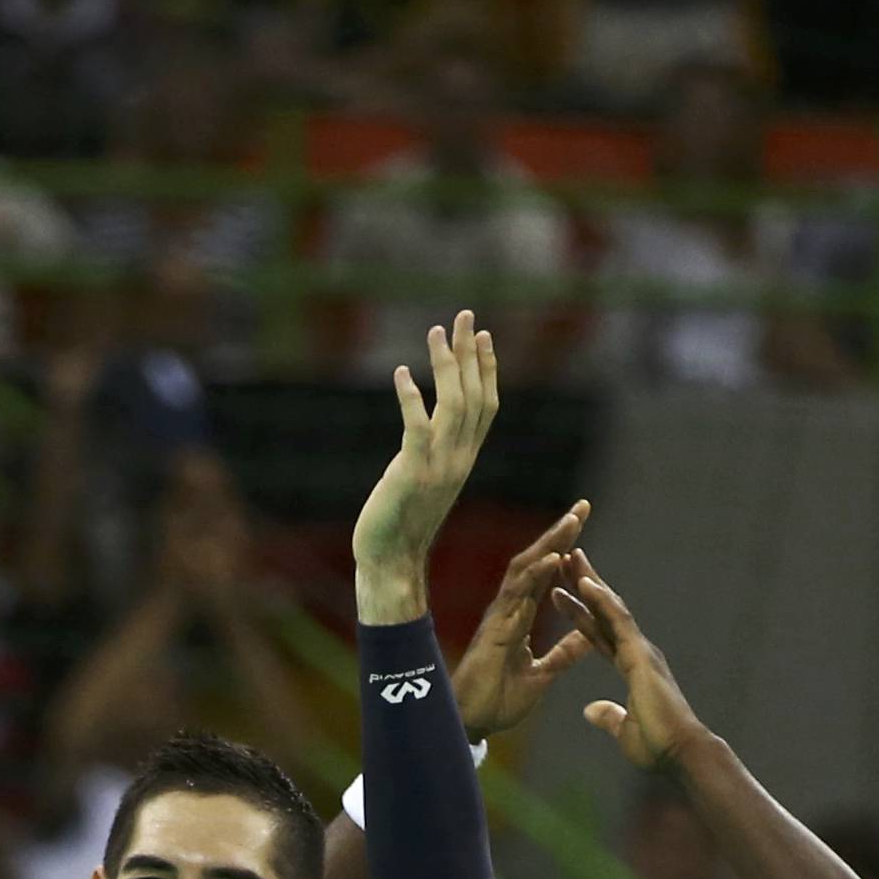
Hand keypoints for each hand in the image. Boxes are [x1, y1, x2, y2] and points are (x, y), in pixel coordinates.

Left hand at [351, 311, 497, 598]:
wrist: (391, 562)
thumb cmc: (400, 523)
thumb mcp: (425, 480)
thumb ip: (431, 452)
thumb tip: (425, 427)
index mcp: (465, 459)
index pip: (486, 406)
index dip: (487, 369)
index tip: (482, 337)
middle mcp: (459, 459)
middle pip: (475, 397)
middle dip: (471, 354)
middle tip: (465, 317)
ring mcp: (438, 467)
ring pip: (453, 406)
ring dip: (446, 366)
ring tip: (436, 332)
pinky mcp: (412, 474)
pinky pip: (417, 428)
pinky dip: (411, 398)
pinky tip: (402, 373)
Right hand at [451, 502, 592, 740]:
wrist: (473, 723)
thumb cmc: (498, 700)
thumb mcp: (541, 674)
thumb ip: (562, 654)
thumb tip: (588, 638)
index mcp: (520, 618)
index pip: (545, 575)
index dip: (564, 550)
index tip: (583, 525)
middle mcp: (510, 610)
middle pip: (536, 562)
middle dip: (560, 534)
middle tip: (583, 507)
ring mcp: (501, 616)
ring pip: (526, 569)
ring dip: (550, 543)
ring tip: (573, 521)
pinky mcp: (496, 629)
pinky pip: (518, 595)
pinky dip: (537, 573)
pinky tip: (556, 557)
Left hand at [549, 548, 702, 770]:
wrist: (680, 753)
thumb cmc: (658, 746)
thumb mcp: (623, 730)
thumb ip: (608, 716)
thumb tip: (591, 710)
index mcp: (631, 666)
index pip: (598, 633)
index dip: (578, 613)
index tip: (558, 594)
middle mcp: (637, 652)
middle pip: (604, 611)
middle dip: (583, 584)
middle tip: (563, 558)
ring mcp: (641, 650)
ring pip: (611, 608)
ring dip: (589, 582)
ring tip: (569, 557)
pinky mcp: (642, 655)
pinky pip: (619, 621)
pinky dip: (602, 601)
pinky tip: (584, 583)